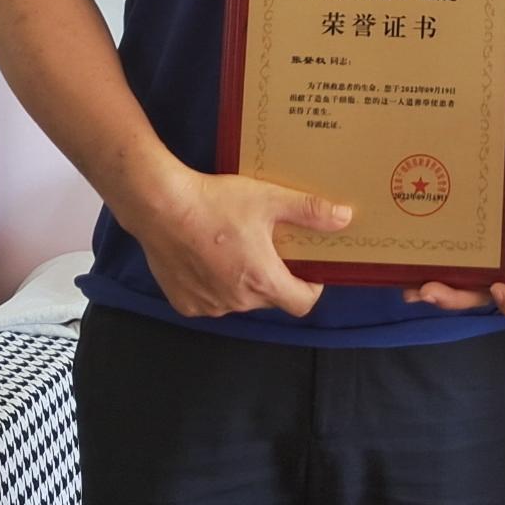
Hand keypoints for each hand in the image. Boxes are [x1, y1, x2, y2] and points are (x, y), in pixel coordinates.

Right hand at [129, 168, 350, 318]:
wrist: (160, 205)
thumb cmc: (215, 203)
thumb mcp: (269, 199)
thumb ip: (309, 211)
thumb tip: (344, 217)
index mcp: (262, 280)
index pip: (302, 304)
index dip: (310, 288)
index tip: (308, 270)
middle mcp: (237, 301)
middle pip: (270, 298)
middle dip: (274, 276)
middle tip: (266, 245)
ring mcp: (209, 305)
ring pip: (239, 300)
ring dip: (242, 282)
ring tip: (233, 248)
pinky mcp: (184, 303)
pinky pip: (210, 300)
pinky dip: (214, 285)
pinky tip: (207, 258)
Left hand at [404, 142, 504, 318]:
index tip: (497, 289)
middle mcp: (504, 261)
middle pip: (483, 295)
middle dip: (457, 299)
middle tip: (430, 291)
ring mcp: (482, 252)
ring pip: (461, 284)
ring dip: (437, 291)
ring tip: (413, 290)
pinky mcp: (462, 237)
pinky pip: (447, 260)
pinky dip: (427, 270)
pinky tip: (407, 270)